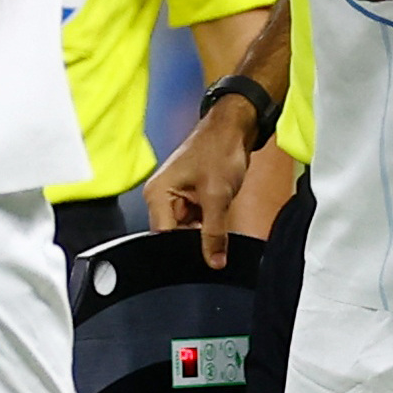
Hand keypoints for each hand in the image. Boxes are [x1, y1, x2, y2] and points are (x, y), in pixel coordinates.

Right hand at [143, 96, 253, 268]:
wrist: (234, 130)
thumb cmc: (219, 149)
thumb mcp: (217, 196)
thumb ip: (214, 233)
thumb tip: (214, 262)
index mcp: (158, 194)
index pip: (163, 237)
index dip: (183, 250)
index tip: (202, 258)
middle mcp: (162, 198)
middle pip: (173, 237)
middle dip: (194, 241)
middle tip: (214, 242)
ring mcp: (176, 200)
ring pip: (187, 233)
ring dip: (203, 233)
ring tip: (218, 220)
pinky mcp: (190, 200)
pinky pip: (196, 224)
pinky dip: (208, 226)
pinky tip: (219, 220)